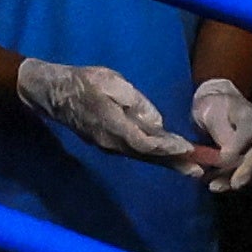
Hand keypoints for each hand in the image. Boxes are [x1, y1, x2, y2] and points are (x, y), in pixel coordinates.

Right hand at [14, 55, 201, 165]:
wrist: (52, 93)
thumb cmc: (82, 81)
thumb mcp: (109, 80)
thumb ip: (134, 100)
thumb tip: (155, 122)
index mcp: (113, 125)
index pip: (145, 142)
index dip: (167, 148)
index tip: (187, 148)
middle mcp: (112, 142)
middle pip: (148, 157)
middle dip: (174, 163)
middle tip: (199, 171)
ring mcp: (109, 146)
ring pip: (143, 157)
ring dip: (167, 163)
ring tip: (191, 169)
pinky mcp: (108, 144)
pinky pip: (135, 153)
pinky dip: (154, 156)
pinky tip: (168, 157)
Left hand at [185, 74, 251, 192]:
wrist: (219, 105)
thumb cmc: (211, 107)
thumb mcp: (209, 112)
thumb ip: (219, 131)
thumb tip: (227, 155)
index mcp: (248, 115)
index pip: (248, 134)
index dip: (236, 149)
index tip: (221, 159)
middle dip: (245, 172)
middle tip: (232, 184)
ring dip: (236, 180)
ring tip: (215, 186)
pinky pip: (251, 174)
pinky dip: (235, 181)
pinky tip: (219, 184)